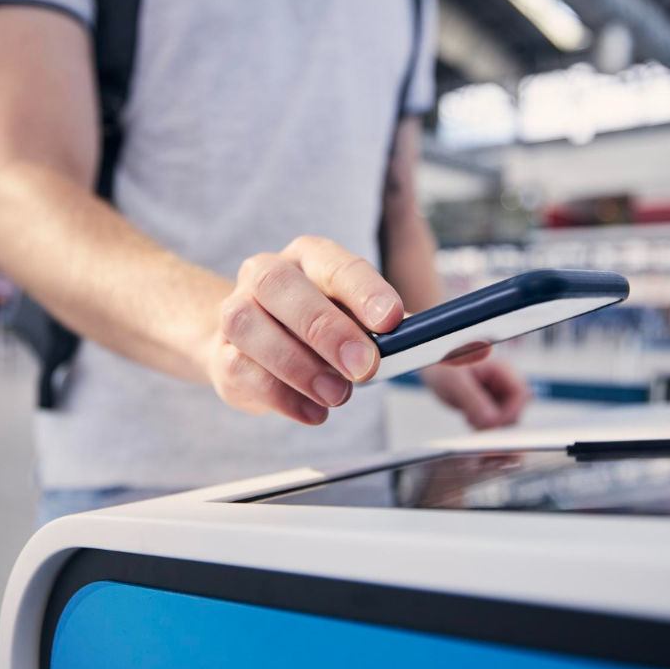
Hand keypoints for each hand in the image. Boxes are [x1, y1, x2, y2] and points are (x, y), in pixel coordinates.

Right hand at [206, 236, 403, 424]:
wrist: (252, 343)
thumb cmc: (316, 326)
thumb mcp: (358, 318)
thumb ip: (395, 329)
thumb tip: (448, 345)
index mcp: (309, 258)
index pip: (335, 264)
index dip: (364, 291)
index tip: (392, 319)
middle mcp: (265, 275)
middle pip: (281, 287)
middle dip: (326, 329)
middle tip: (364, 367)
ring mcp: (236, 311)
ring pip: (250, 326)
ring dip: (299, 365)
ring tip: (337, 394)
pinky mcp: (221, 354)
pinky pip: (241, 370)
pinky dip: (282, 396)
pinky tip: (313, 410)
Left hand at [421, 357, 530, 429]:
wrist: (435, 370)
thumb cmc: (444, 367)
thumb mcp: (455, 382)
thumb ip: (473, 400)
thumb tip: (491, 421)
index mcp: (500, 369)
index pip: (521, 393)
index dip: (512, 411)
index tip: (493, 422)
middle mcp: (503, 383)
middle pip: (515, 410)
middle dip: (497, 421)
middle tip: (474, 420)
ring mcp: (498, 395)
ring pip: (505, 420)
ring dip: (489, 425)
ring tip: (469, 416)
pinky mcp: (490, 406)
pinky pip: (494, 423)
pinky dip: (483, 426)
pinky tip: (469, 417)